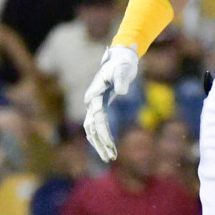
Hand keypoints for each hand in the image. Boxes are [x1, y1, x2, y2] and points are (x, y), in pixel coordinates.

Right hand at [83, 45, 138, 161]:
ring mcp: (93, 105)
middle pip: (92, 127)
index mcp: (94, 94)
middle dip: (101, 143)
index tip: (109, 144)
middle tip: (111, 158)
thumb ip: (122, 80)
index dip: (103, 132)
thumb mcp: (124, 69)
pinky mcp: (99, 107)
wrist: (120, 56)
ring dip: (100, 144)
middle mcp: (90, 101)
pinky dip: (102, 137)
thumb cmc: (122, 62)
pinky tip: (108, 147)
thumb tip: (121, 92)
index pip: (97, 118)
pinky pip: (97, 126)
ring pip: (92, 130)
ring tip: (110, 157)